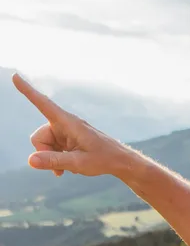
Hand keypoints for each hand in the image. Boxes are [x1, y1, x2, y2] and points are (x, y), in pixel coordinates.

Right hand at [12, 73, 134, 177]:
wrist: (119, 162)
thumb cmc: (103, 159)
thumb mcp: (78, 163)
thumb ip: (54, 161)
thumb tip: (30, 160)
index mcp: (67, 122)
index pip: (43, 103)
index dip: (27, 90)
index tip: (14, 75)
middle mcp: (63, 124)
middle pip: (38, 137)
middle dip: (44, 153)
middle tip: (60, 168)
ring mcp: (64, 132)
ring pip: (44, 146)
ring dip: (51, 159)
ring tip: (67, 169)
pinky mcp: (66, 140)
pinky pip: (51, 150)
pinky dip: (55, 160)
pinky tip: (65, 169)